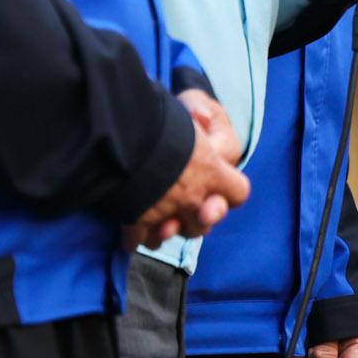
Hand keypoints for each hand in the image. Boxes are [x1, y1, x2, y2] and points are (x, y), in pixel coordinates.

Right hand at [127, 89, 248, 246]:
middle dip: (194, 221)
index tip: (217, 191)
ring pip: (170, 235)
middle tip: (181, 212)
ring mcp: (165, 210)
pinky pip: (139, 240)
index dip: (229, 194)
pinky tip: (130, 233)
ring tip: (156, 224)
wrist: (118, 135)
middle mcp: (193, 195)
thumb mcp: (184, 118)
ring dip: (163, 232)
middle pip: (204, 223)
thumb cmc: (156, 121)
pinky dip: (134, 238)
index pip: (238, 192)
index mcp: (211, 170)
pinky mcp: (137, 220)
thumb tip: (204, 118)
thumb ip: (198, 123)